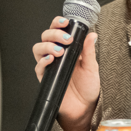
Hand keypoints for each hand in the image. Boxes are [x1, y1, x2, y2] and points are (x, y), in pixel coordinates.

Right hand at [32, 16, 99, 130]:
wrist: (83, 109)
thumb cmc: (88, 88)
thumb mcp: (92, 67)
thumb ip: (89, 51)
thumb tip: (92, 35)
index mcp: (69, 49)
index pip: (58, 31)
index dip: (58, 24)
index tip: (64, 22)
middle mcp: (57, 55)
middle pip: (46, 36)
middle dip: (54, 34)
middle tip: (66, 40)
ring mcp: (50, 66)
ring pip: (38, 48)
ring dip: (47, 46)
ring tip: (59, 51)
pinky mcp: (45, 78)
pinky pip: (38, 67)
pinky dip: (43, 61)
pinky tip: (51, 60)